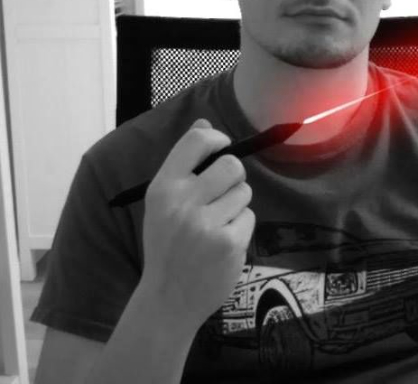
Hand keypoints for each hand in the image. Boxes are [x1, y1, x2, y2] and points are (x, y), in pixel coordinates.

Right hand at [139, 119, 254, 330]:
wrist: (166, 300)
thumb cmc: (166, 244)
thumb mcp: (163, 202)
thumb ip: (184, 162)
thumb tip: (205, 122)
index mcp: (163, 187)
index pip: (197, 141)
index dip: (217, 139)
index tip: (222, 147)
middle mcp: (183, 202)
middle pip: (232, 165)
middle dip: (233, 177)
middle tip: (221, 194)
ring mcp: (207, 224)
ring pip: (244, 192)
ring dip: (236, 204)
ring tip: (217, 223)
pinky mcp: (229, 243)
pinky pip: (249, 217)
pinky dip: (240, 227)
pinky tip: (222, 243)